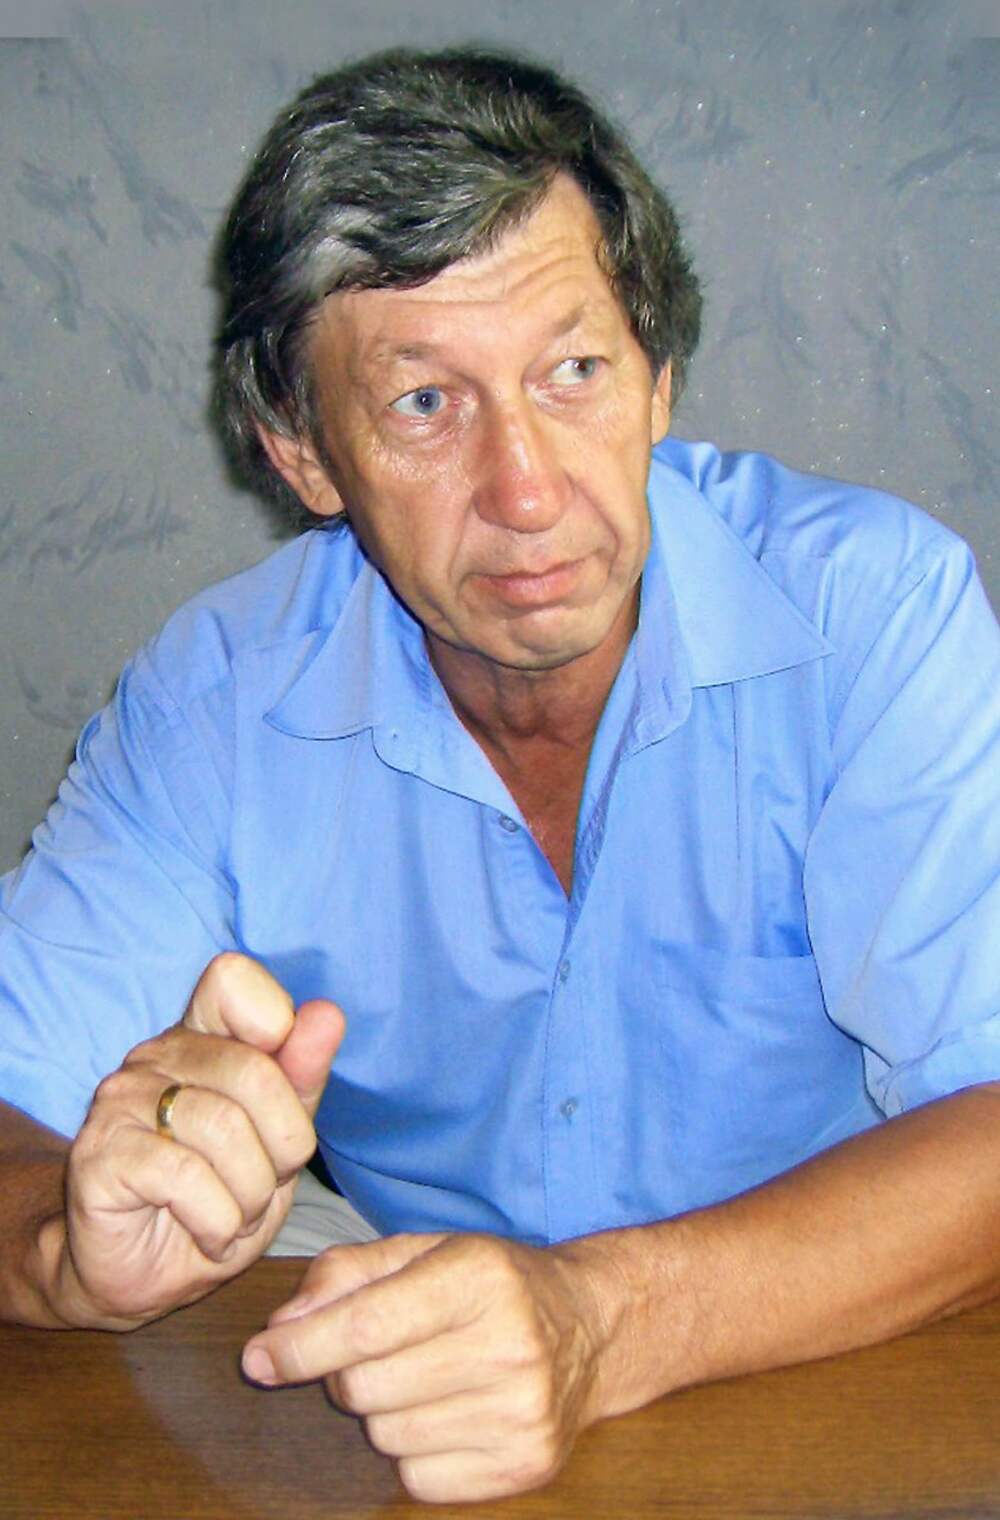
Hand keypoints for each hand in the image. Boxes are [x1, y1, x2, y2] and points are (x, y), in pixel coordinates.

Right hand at [59, 953, 343, 1326]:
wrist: (144, 1275)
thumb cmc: (219, 1200)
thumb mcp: (279, 1144)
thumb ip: (301, 1078)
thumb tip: (327, 1013)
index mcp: (200, 1036)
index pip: (232, 979)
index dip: (277, 1028)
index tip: (282, 1093)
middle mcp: (154, 1056)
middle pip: (254, 1072)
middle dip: (283, 1148)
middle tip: (266, 1187)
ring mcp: (120, 1101)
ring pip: (224, 1128)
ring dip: (252, 1195)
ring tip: (238, 1217)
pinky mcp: (99, 1155)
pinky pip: (186, 1176)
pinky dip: (219, 1221)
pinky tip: (211, 1235)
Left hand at [241, 1232, 609, 1502]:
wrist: (591, 1327)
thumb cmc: (492, 1282)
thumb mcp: (425, 1250)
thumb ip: (347, 1273)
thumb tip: (278, 1329)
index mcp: (479, 1276)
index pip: (366, 1325)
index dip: (300, 1347)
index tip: (258, 1358)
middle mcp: (507, 1343)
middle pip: (367, 1387)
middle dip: (346, 1374)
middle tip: (376, 1354)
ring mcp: (522, 1412)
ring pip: (387, 1436)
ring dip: (384, 1412)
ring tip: (425, 1378)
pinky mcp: (526, 1465)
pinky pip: (419, 1480)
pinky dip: (415, 1453)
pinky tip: (448, 1415)